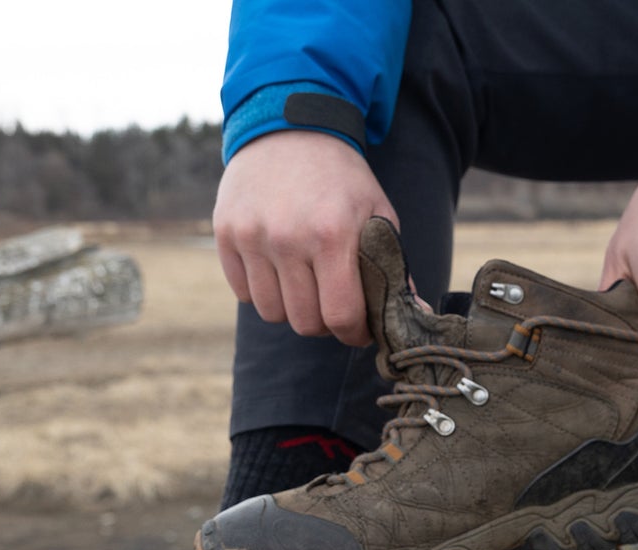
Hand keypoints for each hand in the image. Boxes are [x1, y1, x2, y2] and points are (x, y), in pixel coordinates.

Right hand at [214, 130, 397, 345]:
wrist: (290, 128)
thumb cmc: (342, 179)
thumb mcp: (378, 213)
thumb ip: (393, 268)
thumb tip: (413, 316)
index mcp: (332, 234)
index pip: (340, 316)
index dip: (354, 332)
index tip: (359, 328)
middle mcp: (286, 238)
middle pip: (305, 322)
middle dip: (325, 323)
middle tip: (333, 304)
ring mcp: (251, 236)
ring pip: (271, 313)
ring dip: (292, 308)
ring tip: (306, 284)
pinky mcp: (225, 234)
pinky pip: (244, 293)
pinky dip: (263, 291)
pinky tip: (279, 268)